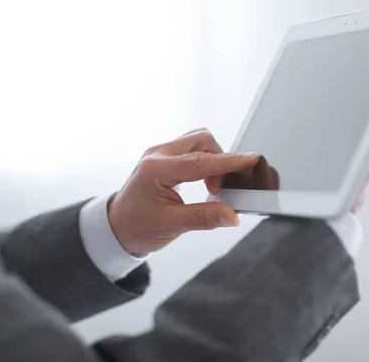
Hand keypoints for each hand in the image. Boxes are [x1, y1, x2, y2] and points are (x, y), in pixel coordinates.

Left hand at [108, 129, 260, 255]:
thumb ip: (205, 218)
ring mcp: (160, 153)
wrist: (116, 227)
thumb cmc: (138, 227)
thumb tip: (233, 216)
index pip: (200, 161)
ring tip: (211, 187)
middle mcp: (157, 154)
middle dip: (219, 161)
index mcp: (156, 169)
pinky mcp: (164, 157)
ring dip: (212, 160)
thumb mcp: (172, 226)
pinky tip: (204, 182)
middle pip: (202, 140)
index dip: (229, 161)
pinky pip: (192, 149)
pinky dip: (205, 162)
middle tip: (218, 190)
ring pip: (198, 141)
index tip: (252, 159)